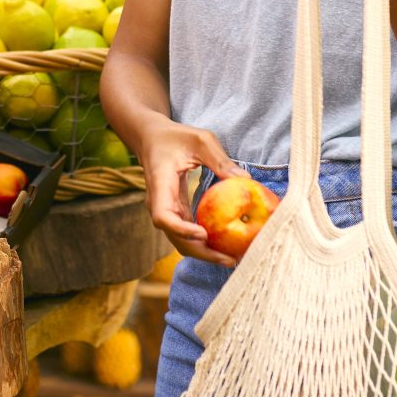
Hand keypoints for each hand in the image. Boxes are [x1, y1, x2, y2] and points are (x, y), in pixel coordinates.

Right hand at [140, 119, 240, 266]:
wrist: (150, 137)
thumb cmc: (175, 136)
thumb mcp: (200, 139)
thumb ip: (220, 159)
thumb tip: (246, 180)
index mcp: (160, 185)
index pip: (163, 216)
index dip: (181, 230)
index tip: (204, 235)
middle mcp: (159, 202)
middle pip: (174, 236)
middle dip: (200, 252)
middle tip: (229, 260)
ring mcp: (167, 209)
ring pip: (180, 239)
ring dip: (204, 253)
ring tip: (231, 259)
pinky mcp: (176, 211)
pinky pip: (187, 232)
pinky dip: (204, 243)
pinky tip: (225, 246)